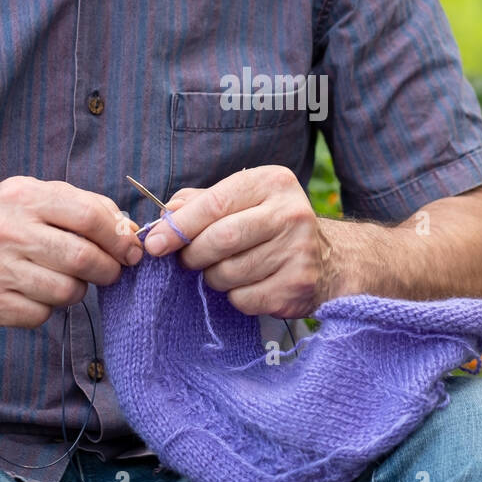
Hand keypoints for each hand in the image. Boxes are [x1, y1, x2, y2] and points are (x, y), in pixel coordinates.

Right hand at [0, 176, 141, 327]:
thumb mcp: (32, 196)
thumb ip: (82, 206)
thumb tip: (128, 230)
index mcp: (23, 197)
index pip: (88, 216)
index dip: (119, 237)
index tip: (131, 250)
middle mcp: (7, 231)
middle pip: (82, 258)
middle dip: (108, 269)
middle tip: (111, 271)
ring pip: (67, 291)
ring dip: (78, 290)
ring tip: (67, 279)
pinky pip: (43, 315)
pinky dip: (49, 308)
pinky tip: (36, 293)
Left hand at [142, 165, 329, 318]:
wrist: (327, 260)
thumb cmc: (270, 226)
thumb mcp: (243, 200)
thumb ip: (202, 202)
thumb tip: (165, 215)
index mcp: (273, 182)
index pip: (214, 203)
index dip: (179, 226)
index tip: (154, 243)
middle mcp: (291, 213)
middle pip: (219, 239)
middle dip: (193, 255)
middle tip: (189, 260)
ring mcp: (298, 251)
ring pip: (228, 273)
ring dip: (214, 277)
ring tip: (227, 269)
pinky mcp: (297, 286)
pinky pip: (243, 298)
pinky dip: (235, 296)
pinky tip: (251, 284)